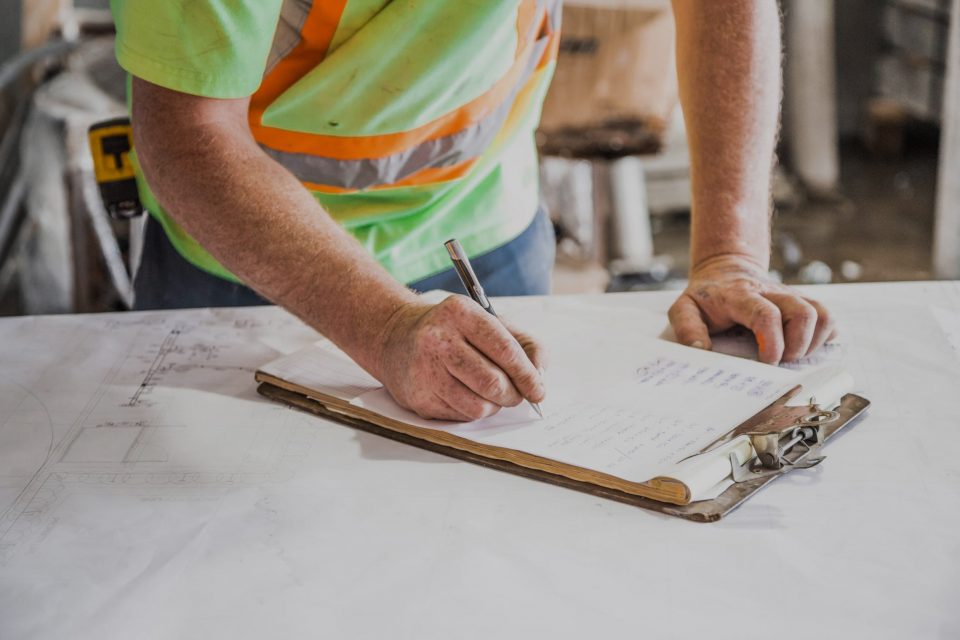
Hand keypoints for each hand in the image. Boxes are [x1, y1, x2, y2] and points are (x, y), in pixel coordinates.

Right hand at [375, 295, 545, 420]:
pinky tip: (465, 394)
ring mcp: (424, 370)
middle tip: (516, 395)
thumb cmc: (454, 332)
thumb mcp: (490, 322)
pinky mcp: (418, 397)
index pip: (504, 350)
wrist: (396, 338)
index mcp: (461, 312)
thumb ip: (525, 344)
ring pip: (478, 407)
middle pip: (493, 383)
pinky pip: (461, 417)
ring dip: (494, 406)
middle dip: (513, 395)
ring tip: (490, 393)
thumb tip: (540, 376)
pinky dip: (473, 410)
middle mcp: (438, 339)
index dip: (527, 375)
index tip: (538, 390)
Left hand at [668, 255, 836, 363]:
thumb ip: (687, 328)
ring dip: (813, 343)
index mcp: (741, 296)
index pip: (765, 314)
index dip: (773, 342)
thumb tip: (701, 350)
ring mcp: (791, 296)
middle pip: (803, 312)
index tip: (768, 362)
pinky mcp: (803, 303)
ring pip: (822, 314)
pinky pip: (828, 318)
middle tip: (780, 362)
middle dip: (798, 346)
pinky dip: (824, 337)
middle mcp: (772, 293)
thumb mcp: (684, 308)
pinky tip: (804, 347)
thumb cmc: (706, 296)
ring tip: (793, 356)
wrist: (726, 269)